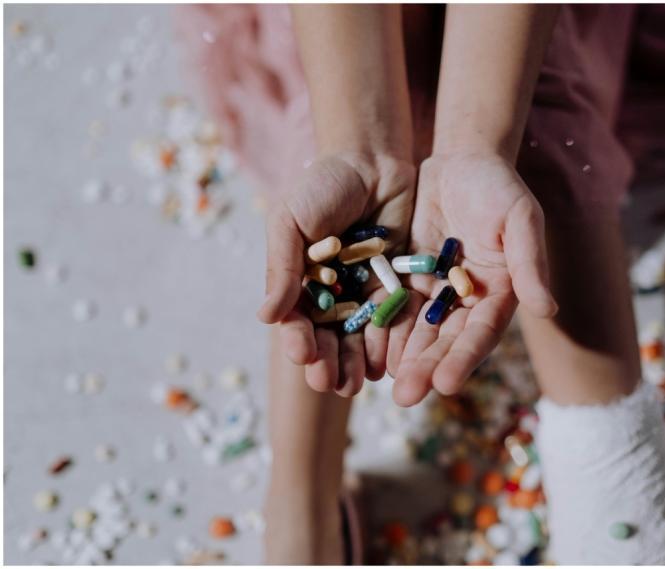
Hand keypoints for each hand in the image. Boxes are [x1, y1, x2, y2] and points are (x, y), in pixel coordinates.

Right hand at [258, 152, 414, 396]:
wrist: (372, 161)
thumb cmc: (321, 186)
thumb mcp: (291, 221)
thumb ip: (282, 267)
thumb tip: (265, 317)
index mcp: (299, 282)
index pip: (297, 320)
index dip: (299, 340)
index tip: (303, 355)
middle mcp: (330, 294)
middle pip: (327, 337)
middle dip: (327, 361)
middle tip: (331, 384)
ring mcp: (363, 292)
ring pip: (358, 336)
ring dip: (356, 362)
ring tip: (358, 384)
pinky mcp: (395, 286)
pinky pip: (391, 319)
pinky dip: (388, 341)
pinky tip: (389, 361)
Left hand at [391, 152, 556, 405]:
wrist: (461, 161)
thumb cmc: (498, 186)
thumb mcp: (520, 217)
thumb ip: (529, 262)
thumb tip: (547, 309)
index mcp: (499, 292)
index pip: (481, 332)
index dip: (464, 358)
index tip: (446, 385)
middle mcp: (467, 301)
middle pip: (446, 341)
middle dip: (427, 368)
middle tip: (405, 397)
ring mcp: (436, 291)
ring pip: (417, 331)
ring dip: (402, 358)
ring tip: (382, 384)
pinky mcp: (408, 277)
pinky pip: (393, 307)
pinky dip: (381, 329)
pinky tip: (363, 350)